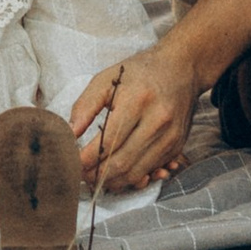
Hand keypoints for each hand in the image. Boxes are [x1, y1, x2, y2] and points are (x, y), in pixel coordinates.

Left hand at [70, 46, 199, 193]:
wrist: (181, 68)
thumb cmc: (139, 72)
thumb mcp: (107, 79)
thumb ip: (85, 106)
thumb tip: (69, 133)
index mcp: (137, 100)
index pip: (107, 141)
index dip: (87, 159)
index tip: (72, 164)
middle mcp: (157, 120)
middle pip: (122, 161)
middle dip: (97, 175)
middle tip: (81, 176)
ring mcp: (170, 135)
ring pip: (137, 172)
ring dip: (113, 181)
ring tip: (95, 178)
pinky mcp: (177, 145)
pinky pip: (150, 170)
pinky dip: (132, 178)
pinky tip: (118, 175)